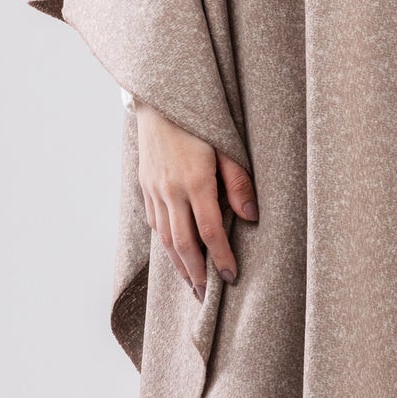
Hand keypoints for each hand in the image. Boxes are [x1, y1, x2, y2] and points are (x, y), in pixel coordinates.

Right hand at [134, 101, 258, 300]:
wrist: (159, 102)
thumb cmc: (200, 121)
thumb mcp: (227, 146)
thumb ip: (239, 183)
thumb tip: (251, 217)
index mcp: (195, 181)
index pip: (210, 231)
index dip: (221, 257)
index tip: (232, 277)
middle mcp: (171, 191)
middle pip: (183, 243)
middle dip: (196, 272)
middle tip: (207, 295)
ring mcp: (154, 190)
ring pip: (165, 238)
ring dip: (179, 264)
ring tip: (192, 284)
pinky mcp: (145, 186)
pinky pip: (155, 223)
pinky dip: (165, 244)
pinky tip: (175, 254)